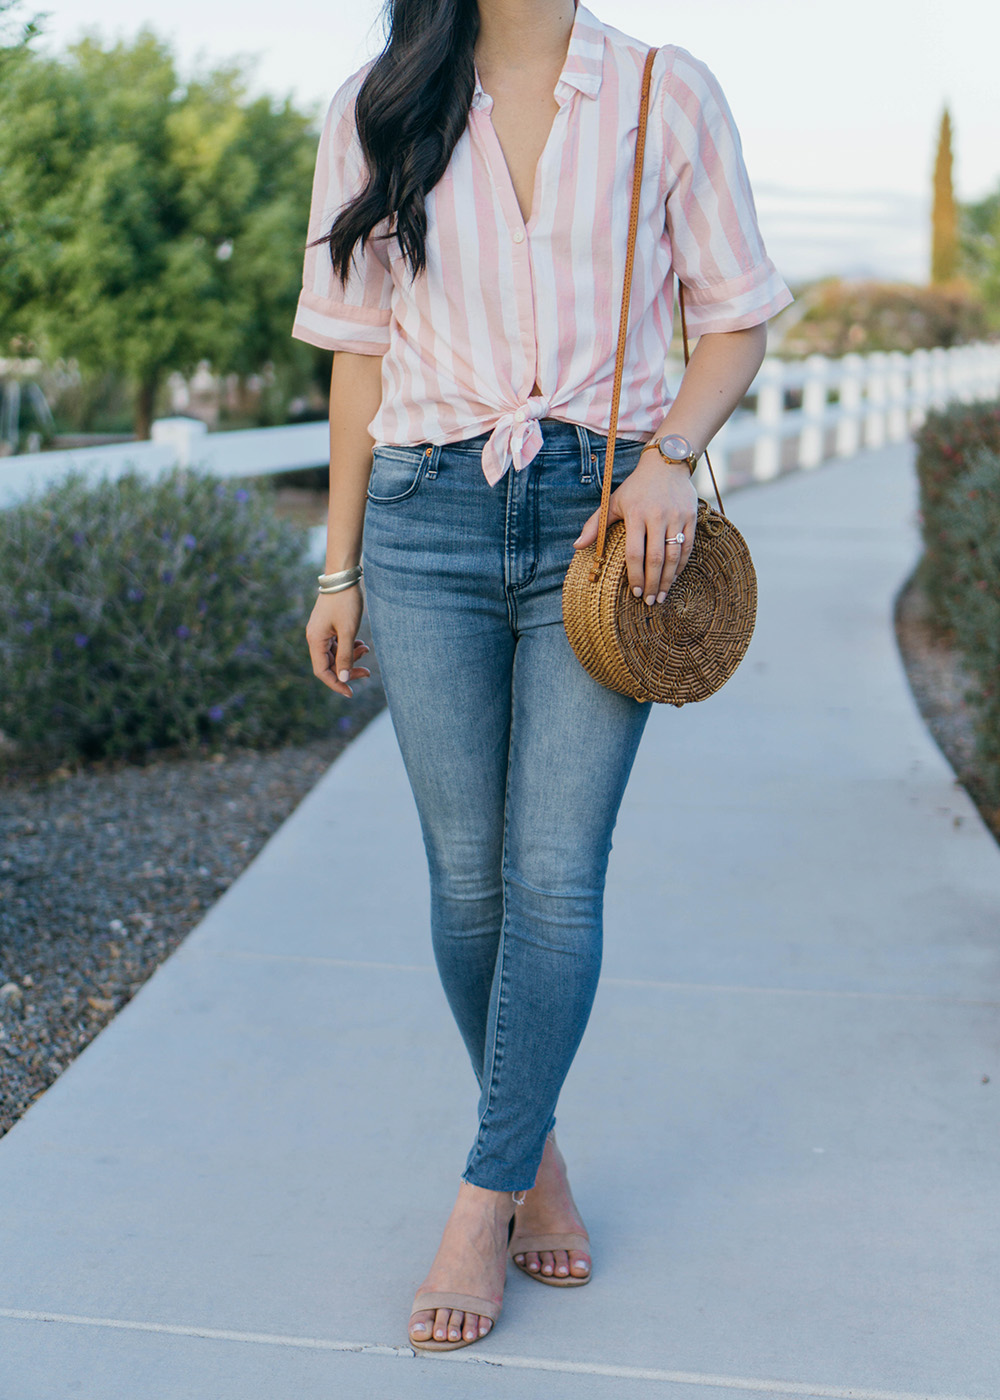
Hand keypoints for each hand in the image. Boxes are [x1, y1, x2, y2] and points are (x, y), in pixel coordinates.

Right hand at [305, 586, 370, 697]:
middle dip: (348, 670)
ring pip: (335, 654)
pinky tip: (361, 643)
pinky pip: (337, 643)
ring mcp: (321, 631)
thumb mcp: (348, 631)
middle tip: (367, 673)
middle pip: (329, 664)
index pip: (322, 672)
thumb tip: (344, 679)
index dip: (336, 683)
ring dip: (351, 656)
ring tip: (366, 650)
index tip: (351, 692)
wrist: (343, 576)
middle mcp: (315, 638)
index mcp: (315, 641)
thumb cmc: (345, 602)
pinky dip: (349, 646)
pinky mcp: (329, 625)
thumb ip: (346, 656)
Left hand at [573, 454, 697, 602]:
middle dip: (652, 583)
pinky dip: (681, 565)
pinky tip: (673, 578)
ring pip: (674, 555)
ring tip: (662, 596)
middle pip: (656, 558)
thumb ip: (595, 525)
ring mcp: (676, 517)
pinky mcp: (691, 517)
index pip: (635, 552)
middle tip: (649, 602)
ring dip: (668, 579)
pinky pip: (688, 546)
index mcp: (636, 514)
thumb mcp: (612, 502)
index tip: (634, 592)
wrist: (666, 464)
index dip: (635, 575)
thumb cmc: (635, 488)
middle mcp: (657, 516)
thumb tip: (577, 546)